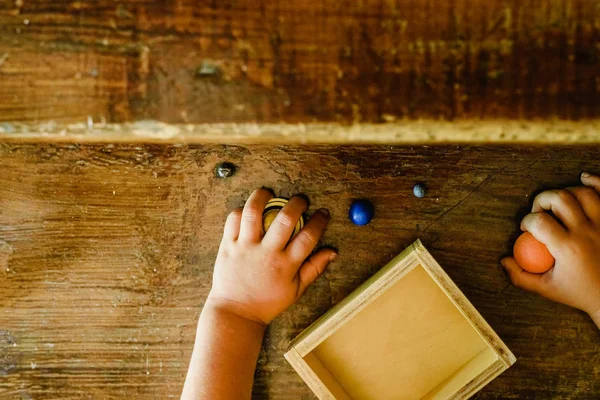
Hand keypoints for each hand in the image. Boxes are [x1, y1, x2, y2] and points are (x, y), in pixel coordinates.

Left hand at [208, 189, 335, 324]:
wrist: (236, 312)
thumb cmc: (267, 302)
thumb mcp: (296, 290)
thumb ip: (314, 268)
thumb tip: (332, 251)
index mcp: (286, 265)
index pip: (308, 236)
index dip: (319, 221)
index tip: (323, 213)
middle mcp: (266, 254)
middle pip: (286, 219)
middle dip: (297, 204)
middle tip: (301, 200)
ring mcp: (245, 248)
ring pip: (254, 213)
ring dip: (263, 197)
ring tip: (270, 193)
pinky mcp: (228, 246)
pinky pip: (233, 220)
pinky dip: (241, 210)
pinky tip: (249, 209)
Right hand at [502, 172, 599, 324]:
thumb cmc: (581, 293)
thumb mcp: (547, 290)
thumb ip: (521, 277)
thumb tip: (504, 260)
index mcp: (568, 248)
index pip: (539, 221)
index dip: (526, 221)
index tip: (525, 230)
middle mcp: (587, 232)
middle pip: (559, 198)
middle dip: (541, 200)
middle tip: (539, 213)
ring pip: (582, 193)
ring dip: (564, 193)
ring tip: (557, 205)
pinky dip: (595, 181)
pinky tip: (583, 179)